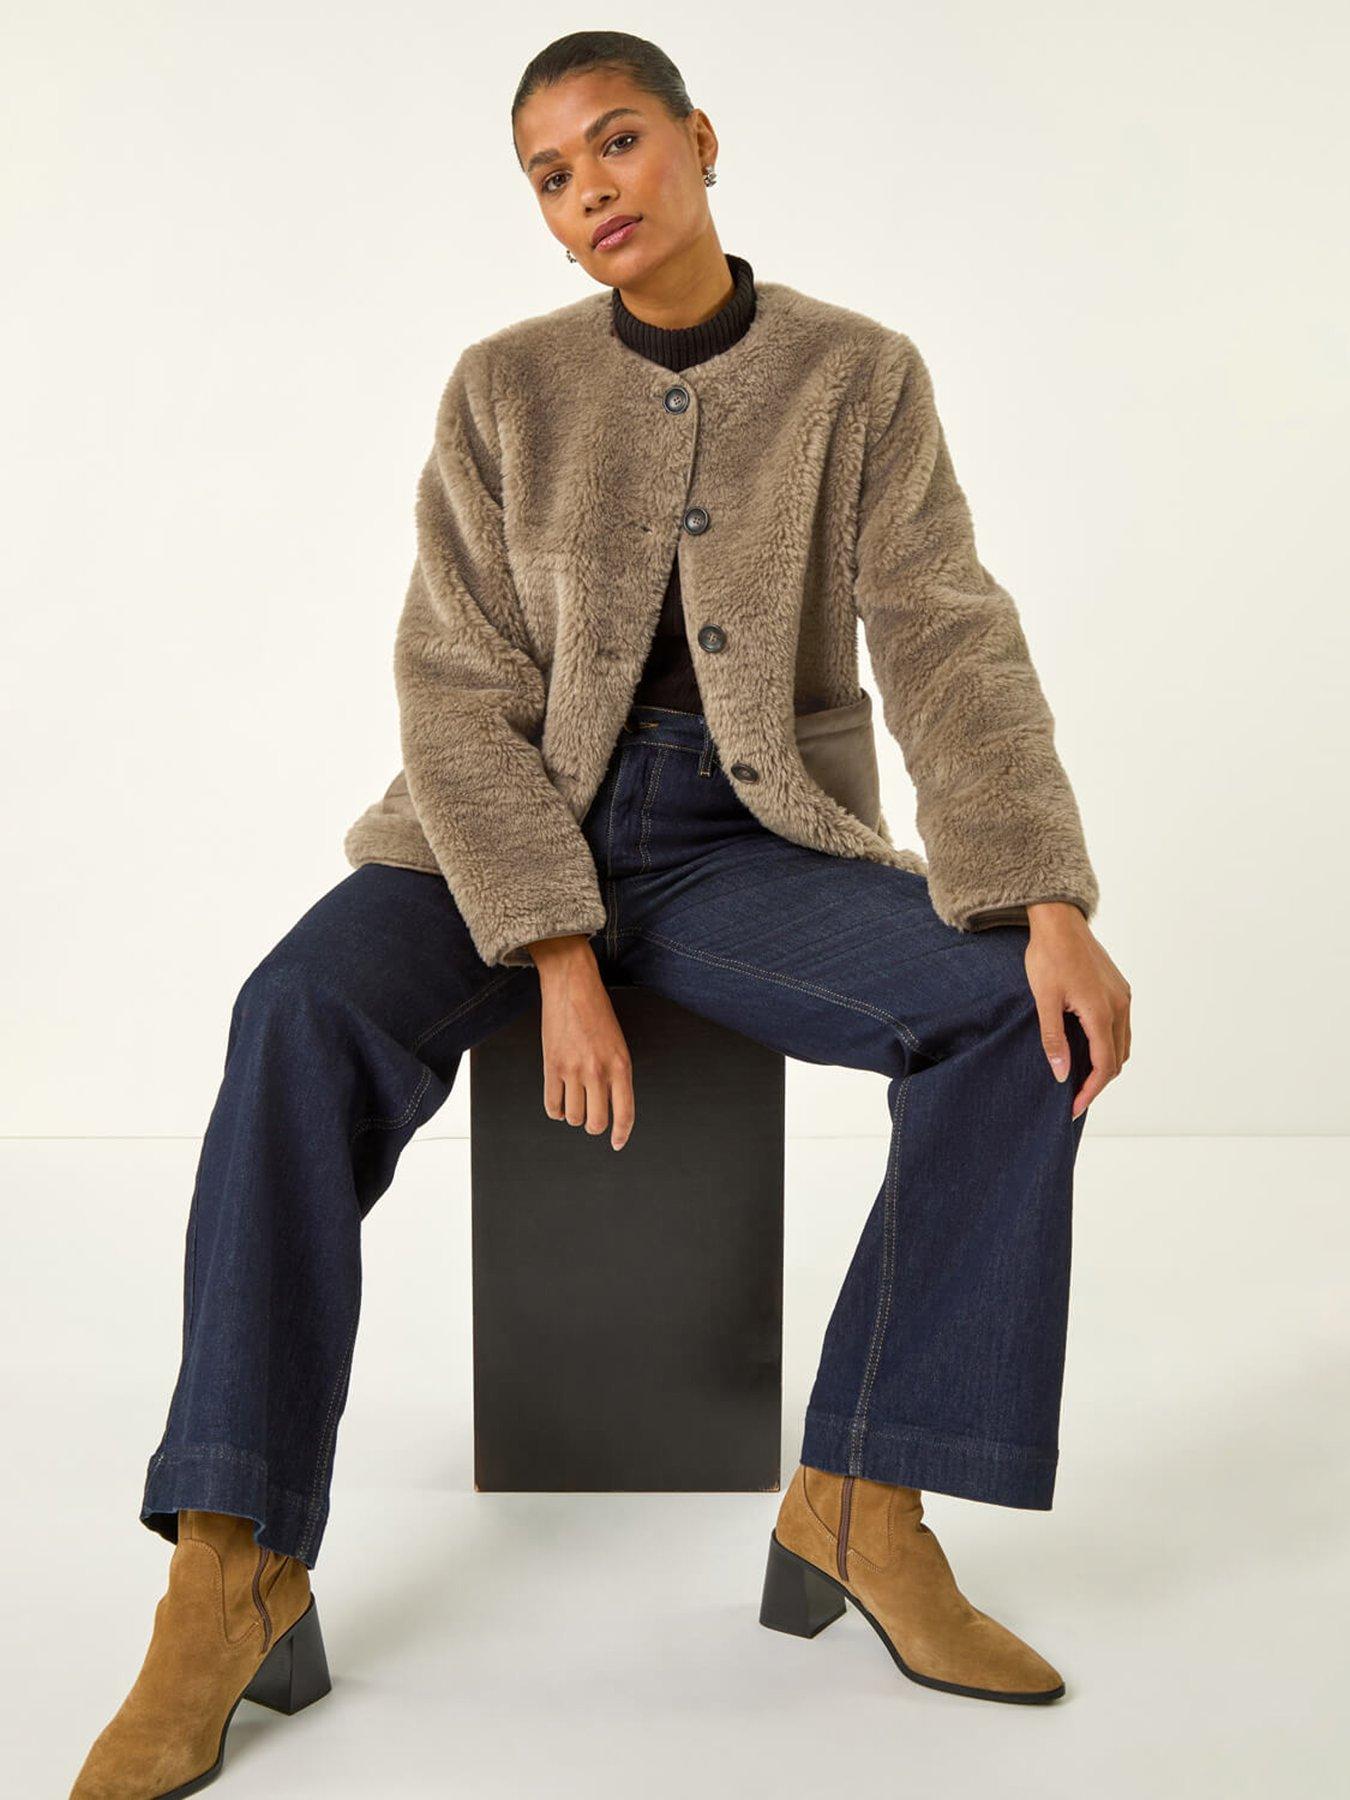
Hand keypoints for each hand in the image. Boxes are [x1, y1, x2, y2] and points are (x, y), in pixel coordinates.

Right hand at [527, 936, 634, 1150]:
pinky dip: (556, 1110)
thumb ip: (615, 1073)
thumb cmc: (597, 1011)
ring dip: (574, 1116)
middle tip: (592, 1118)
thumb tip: (610, 1103)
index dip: (621, 1133)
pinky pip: (552, 1105)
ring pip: (574, 1117)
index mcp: (621, 1066)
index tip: (617, 1142)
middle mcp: (598, 1071)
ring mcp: (573, 1070)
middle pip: (596, 1121)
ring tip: (575, 1103)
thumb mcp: (617, 1043)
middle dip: (595, 1125)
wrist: (572, 985)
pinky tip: (559, 1103)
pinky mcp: (551, 1066)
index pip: (625, 1112)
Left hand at [1023, 903, 1130, 1120]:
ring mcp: (1123, 997)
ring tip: (1082, 1079)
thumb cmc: (1048, 957)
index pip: (1104, 1065)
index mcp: (1102, 1012)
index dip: (1090, 1091)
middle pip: (1117, 1059)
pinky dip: (1109, 1046)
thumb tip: (1062, 1074)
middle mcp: (1120, 1006)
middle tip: (1075, 1098)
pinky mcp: (1119, 989)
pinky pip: (1121, 1028)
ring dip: (1106, 1065)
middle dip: (1098, 1083)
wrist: (1060, 922)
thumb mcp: (1044, 1000)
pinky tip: (1089, 1049)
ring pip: (1122, 1044)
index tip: (1073, 1107)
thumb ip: (1054, 1039)